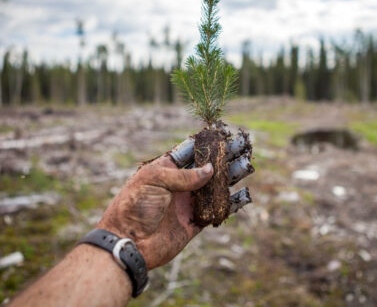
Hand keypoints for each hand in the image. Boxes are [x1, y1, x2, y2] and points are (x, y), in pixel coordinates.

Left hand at [97, 131, 252, 269]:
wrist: (129, 243)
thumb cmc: (134, 206)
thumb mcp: (155, 180)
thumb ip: (184, 175)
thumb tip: (210, 170)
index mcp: (166, 169)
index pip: (190, 152)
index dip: (206, 143)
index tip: (223, 134)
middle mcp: (179, 185)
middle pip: (207, 167)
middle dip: (224, 157)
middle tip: (242, 145)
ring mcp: (187, 203)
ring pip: (215, 187)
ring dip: (231, 176)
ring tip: (247, 165)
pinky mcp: (194, 223)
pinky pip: (217, 211)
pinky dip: (231, 203)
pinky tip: (245, 194)